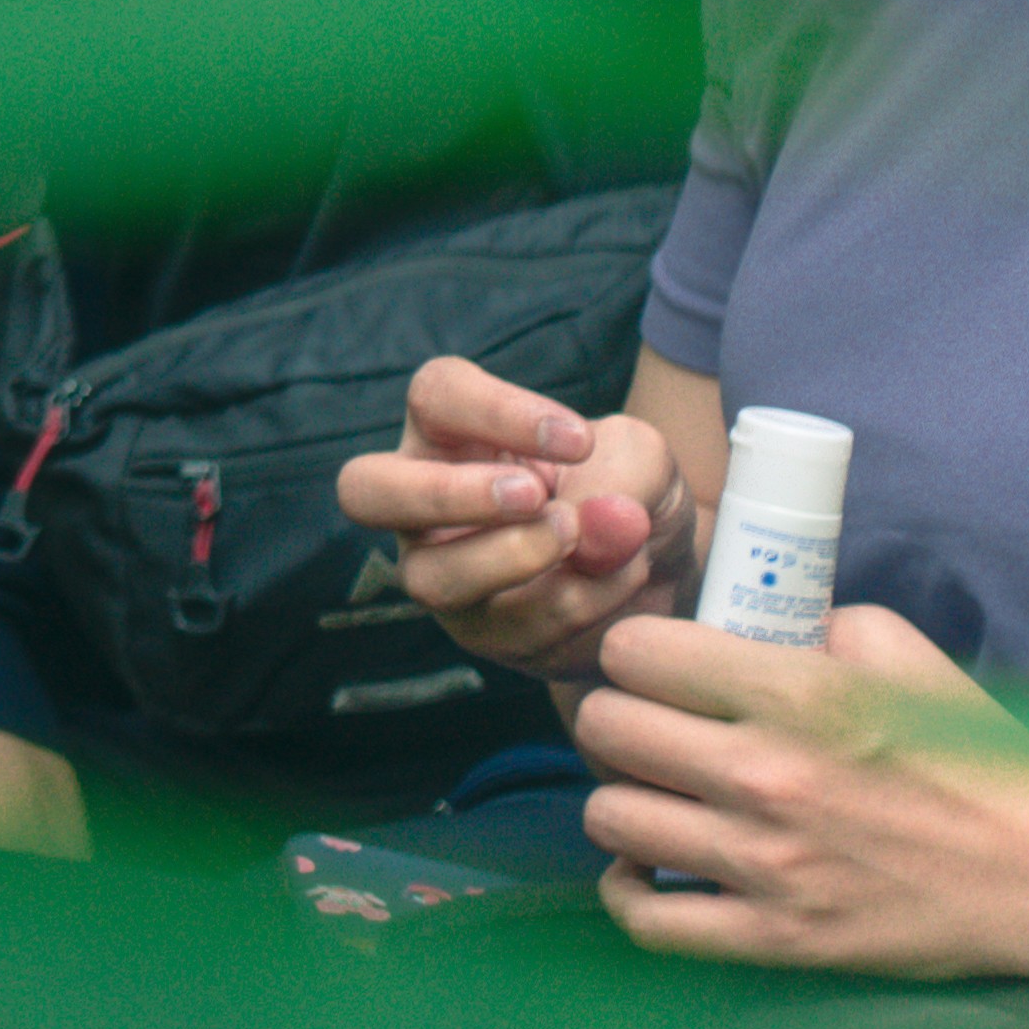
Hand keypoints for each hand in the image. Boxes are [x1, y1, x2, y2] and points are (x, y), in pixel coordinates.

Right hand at [339, 353, 688, 676]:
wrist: (663, 567)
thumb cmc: (625, 492)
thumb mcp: (642, 461)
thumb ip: (623, 475)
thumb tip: (593, 523)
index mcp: (451, 432)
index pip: (435, 396)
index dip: (497, 412)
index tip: (578, 441)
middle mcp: (424, 501)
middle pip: (365, 490)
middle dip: (443, 494)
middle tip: (531, 496)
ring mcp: (443, 571)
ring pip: (432, 578)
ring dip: (515, 559)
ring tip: (580, 539)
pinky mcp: (482, 631)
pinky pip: (512, 628)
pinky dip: (580, 602)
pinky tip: (621, 578)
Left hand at [577, 607, 1028, 977]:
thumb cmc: (982, 761)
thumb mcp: (905, 657)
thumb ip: (818, 624)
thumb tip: (746, 628)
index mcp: (799, 694)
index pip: (634, 652)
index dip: (636, 654)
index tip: (656, 669)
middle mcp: (768, 775)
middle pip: (605, 728)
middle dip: (618, 721)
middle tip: (650, 732)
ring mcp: (766, 864)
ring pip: (609, 817)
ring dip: (623, 801)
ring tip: (658, 797)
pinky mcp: (776, 937)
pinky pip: (645, 917)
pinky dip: (629, 891)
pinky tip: (648, 866)